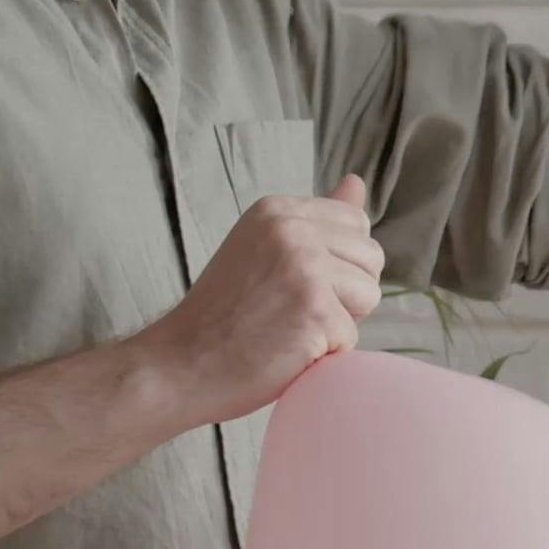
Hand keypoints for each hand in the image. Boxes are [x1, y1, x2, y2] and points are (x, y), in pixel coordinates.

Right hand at [132, 177, 382, 426]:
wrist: (176, 366)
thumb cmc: (224, 316)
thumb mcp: (264, 250)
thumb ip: (317, 220)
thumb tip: (358, 182)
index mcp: (278, 210)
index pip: (357, 223)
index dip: (339, 263)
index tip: (290, 282)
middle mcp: (291, 229)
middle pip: (371, 258)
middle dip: (345, 293)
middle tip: (288, 310)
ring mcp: (303, 266)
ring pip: (369, 296)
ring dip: (339, 323)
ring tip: (288, 329)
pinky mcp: (314, 309)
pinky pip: (351, 339)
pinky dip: (324, 356)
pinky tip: (283, 352)